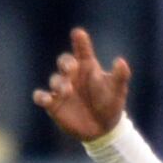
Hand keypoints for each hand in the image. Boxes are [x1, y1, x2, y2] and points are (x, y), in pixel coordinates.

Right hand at [35, 27, 132, 142]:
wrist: (102, 129)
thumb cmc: (110, 104)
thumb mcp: (118, 91)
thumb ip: (120, 76)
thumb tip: (121, 61)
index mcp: (88, 67)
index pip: (82, 50)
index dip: (80, 41)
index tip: (78, 33)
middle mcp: (72, 74)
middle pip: (64, 61)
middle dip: (66, 62)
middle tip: (72, 68)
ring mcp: (61, 89)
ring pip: (54, 79)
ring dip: (59, 83)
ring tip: (67, 91)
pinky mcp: (53, 104)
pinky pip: (41, 96)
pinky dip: (41, 96)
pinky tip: (47, 99)